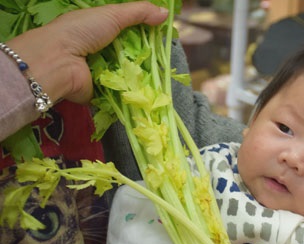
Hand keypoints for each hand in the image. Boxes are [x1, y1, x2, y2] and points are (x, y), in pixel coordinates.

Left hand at [8, 2, 167, 104]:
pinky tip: (148, 91)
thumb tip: (166, 14)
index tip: (163, 37)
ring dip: (142, 76)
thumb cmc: (81, 32)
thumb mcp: (112, 15)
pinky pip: (123, 93)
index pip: (129, 32)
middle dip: (147, 58)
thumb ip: (139, 13)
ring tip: (159, 76)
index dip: (146, 34)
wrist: (59, 62)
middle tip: (164, 59)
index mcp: (100, 31)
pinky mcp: (102, 93)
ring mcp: (102, 74)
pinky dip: (133, 92)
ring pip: (129, 75)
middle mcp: (101, 52)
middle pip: (131, 55)